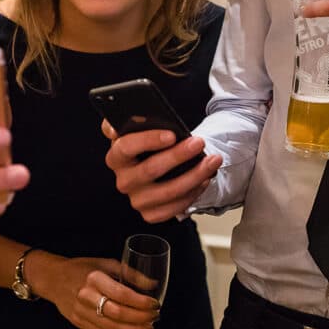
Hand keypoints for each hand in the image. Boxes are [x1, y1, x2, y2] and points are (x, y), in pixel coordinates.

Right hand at [28, 252, 158, 328]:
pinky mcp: (79, 322)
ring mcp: (81, 311)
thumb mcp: (106, 263)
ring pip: (111, 327)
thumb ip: (130, 274)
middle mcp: (86, 295)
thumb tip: (152, 284)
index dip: (141, 301)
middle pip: (118, 313)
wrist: (54, 278)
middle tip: (154, 317)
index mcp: (94, 278)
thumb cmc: (82, 269)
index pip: (121, 293)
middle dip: (140, 318)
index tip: (154, 304)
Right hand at [103, 121, 220, 223]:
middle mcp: (123, 180)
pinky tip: (205, 179)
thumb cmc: (150, 144)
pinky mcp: (151, 214)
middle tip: (199, 143)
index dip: (148, 141)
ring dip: (194, 175)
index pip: (125, 147)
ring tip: (212, 161)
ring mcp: (137, 199)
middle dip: (178, 156)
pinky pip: (174, 208)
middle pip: (150, 170)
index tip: (172, 135)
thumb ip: (135, 119)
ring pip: (167, 191)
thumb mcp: (140, 128)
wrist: (156, 164)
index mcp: (116, 156)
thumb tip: (139, 114)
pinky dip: (193, 193)